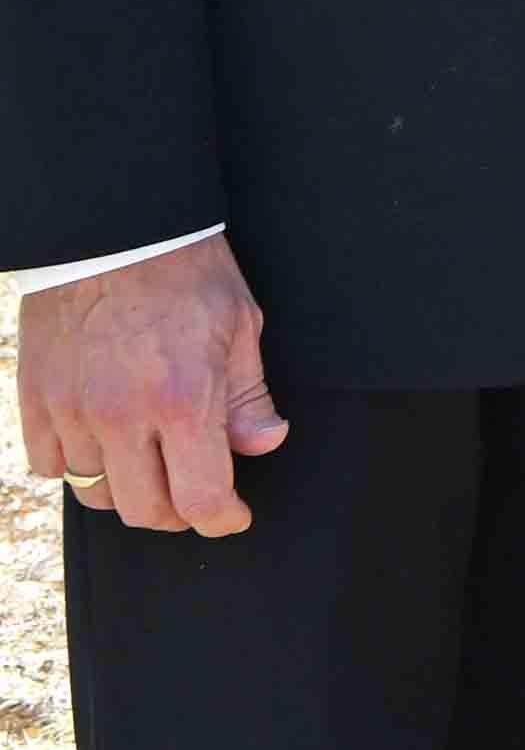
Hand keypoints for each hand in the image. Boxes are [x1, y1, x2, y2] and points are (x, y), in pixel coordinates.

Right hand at [15, 238, 285, 534]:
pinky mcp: (35, 400)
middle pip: (144, 510)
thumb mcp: (240, 327)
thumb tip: (263, 444)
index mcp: (184, 399)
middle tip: (194, 497)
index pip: (200, 497)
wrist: (115, 230)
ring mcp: (72, 410)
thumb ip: (248, 397)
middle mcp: (122, 415)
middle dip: (177, 515)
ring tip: (150, 467)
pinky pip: (49, 465)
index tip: (232, 516)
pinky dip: (76, 465)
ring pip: (94, 492)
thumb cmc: (188, 273)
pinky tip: (101, 443)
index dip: (221, 519)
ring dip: (127, 491)